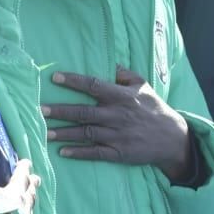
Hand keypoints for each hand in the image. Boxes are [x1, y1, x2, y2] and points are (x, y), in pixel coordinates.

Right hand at [0, 138, 40, 212]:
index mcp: (15, 192)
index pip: (21, 176)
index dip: (23, 168)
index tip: (27, 162)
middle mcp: (23, 206)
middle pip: (30, 192)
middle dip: (32, 184)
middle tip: (36, 179)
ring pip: (31, 208)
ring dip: (32, 200)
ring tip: (32, 198)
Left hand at [42, 66, 190, 179]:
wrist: (173, 138)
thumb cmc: (154, 108)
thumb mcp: (143, 85)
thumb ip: (124, 73)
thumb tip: (107, 61)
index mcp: (122, 96)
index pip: (94, 85)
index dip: (74, 81)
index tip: (54, 77)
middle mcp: (117, 115)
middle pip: (84, 112)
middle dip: (61, 111)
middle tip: (40, 110)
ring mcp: (117, 135)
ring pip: (86, 133)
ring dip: (64, 133)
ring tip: (45, 132)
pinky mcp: (119, 153)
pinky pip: (96, 153)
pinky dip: (79, 153)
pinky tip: (63, 152)